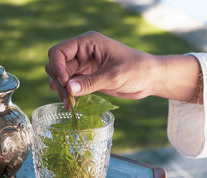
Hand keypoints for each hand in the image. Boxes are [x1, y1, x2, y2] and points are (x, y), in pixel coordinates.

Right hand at [45, 31, 201, 107]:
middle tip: (67, 97)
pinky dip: (68, 95)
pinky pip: (69, 86)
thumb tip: (68, 89)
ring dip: (61, 90)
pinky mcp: (85, 78)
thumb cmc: (137, 70)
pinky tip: (72, 105)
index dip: (57, 67)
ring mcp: (83, 66)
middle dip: (58, 80)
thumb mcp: (114, 76)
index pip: (59, 52)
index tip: (64, 82)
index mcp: (88, 43)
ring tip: (69, 104)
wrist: (150, 79)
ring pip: (60, 77)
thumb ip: (91, 83)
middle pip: (56, 65)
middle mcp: (82, 52)